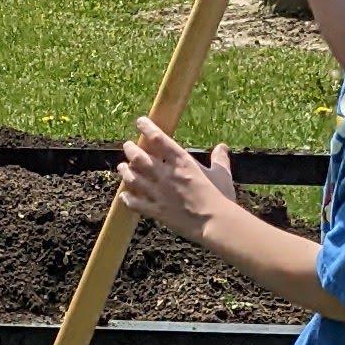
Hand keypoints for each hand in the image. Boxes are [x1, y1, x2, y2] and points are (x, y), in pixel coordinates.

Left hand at [116, 117, 231, 242]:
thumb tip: (222, 147)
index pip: (159, 139)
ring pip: (133, 178)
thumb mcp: (222, 174)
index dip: (147, 128)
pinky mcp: (156, 211)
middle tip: (128, 146)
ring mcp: (159, 193)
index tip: (140, 122)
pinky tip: (123, 196)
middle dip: (130, 149)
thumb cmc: (221, 197)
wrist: (215, 223)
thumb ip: (219, 159)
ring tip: (121, 167)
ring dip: (125, 171)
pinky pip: (135, 204)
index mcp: (182, 162)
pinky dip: (127, 199)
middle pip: (139, 157)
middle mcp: (166, 174)